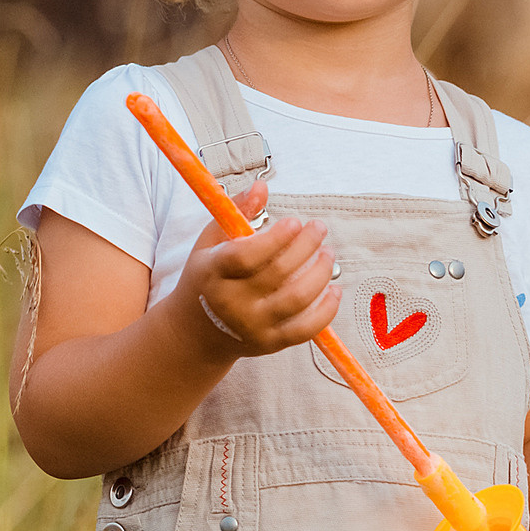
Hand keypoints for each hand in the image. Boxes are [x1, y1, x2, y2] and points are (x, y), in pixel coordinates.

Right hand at [173, 184, 339, 357]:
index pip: (246, 255)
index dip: (275, 238)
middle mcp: (231, 302)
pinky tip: (334, 289)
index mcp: (213, 273)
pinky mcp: (270, 344)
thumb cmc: (206, 278)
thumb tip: (262, 187)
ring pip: (297, 299)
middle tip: (318, 228)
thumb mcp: (210, 242)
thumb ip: (236, 212)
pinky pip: (306, 329)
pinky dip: (326, 309)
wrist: (195, 332)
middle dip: (306, 245)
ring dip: (320, 273)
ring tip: (327, 253)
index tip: (294, 221)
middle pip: (278, 273)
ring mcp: (252, 326)